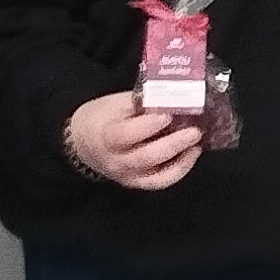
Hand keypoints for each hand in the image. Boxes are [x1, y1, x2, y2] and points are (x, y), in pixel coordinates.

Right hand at [65, 92, 205, 189]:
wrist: (83, 142)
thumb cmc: (102, 117)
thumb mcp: (115, 103)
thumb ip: (141, 102)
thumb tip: (171, 96)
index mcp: (106, 136)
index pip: (125, 135)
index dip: (147, 126)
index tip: (167, 115)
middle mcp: (116, 161)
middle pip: (145, 158)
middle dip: (173, 145)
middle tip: (194, 131)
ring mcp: (128, 176)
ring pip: (157, 176)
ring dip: (182, 160)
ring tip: (197, 143)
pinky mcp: (137, 183)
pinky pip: (160, 182)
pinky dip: (180, 170)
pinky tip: (191, 154)